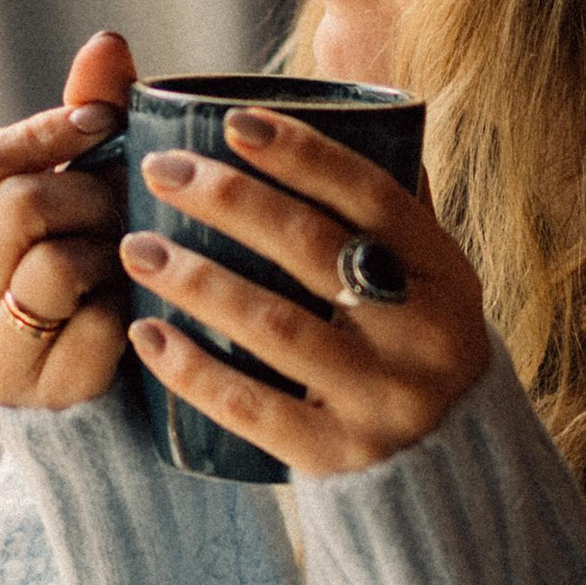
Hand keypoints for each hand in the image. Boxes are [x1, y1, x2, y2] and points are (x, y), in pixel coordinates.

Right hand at [0, 31, 137, 408]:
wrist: (91, 403)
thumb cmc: (85, 277)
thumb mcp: (76, 197)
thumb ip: (85, 120)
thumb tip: (108, 39)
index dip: (44, 131)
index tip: (103, 123)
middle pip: (16, 206)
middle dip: (90, 190)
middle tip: (131, 196)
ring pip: (52, 265)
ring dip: (111, 247)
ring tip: (136, 250)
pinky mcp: (40, 396)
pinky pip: (96, 327)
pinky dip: (130, 307)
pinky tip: (142, 306)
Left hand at [120, 104, 489, 474]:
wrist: (449, 473)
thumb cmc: (415, 348)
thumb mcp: (429, 279)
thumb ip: (388, 213)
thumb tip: (339, 111)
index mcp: (445, 274)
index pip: (372, 196)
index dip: (303, 153)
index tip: (232, 121)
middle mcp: (423, 335)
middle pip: (313, 251)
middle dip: (229, 202)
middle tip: (159, 171)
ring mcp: (382, 400)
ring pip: (274, 328)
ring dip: (197, 280)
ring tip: (137, 245)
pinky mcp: (337, 456)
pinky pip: (252, 408)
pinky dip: (192, 368)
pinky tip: (145, 333)